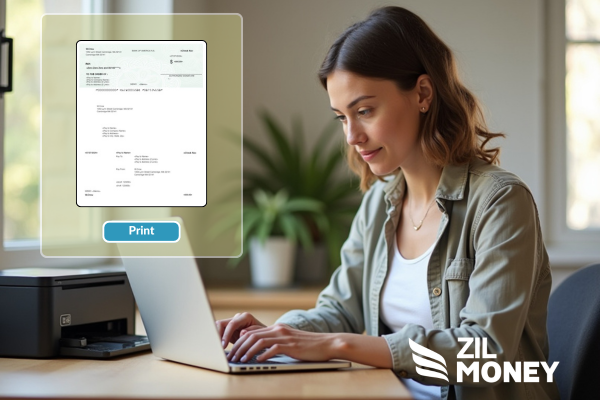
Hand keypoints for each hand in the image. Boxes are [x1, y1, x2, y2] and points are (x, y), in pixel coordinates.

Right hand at [216, 312, 266, 348]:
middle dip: (217, 336)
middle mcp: (237, 318)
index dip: (226, 335)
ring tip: (215, 349)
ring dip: (215, 338)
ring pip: (217, 327)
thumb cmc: (263, 336)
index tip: (224, 345)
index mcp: (245, 317)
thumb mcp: (260, 335)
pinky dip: (217, 340)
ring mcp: (232, 322)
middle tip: (216, 348)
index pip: (232, 324)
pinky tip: (217, 348)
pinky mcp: (228, 329)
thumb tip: (241, 333)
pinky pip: (218, 332)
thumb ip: (251, 332)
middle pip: (221, 323)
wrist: (263, 338)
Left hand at [225, 323, 339, 362]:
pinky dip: (263, 355)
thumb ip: (274, 341)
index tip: (232, 350)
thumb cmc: (307, 345)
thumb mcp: (288, 340)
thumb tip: (256, 346)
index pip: (251, 331)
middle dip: (238, 347)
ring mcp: (284, 336)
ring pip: (259, 341)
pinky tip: (257, 361)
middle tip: (232, 357)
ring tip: (240, 360)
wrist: (326, 343)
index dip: (239, 341)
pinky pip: (272, 349)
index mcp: (276, 328)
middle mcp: (278, 329)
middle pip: (251, 335)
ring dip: (247, 352)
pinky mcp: (291, 345)